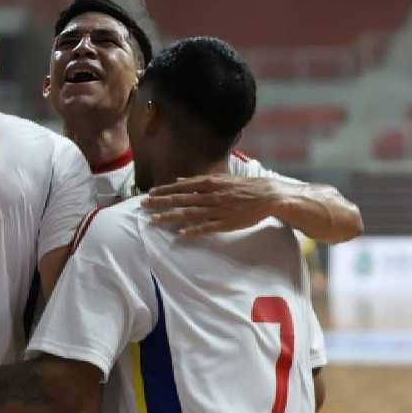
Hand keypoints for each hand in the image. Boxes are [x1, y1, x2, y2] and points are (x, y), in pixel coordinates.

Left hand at [141, 174, 283, 235]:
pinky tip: (181, 233)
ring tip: (155, 220)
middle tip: (144, 205)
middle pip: (181, 200)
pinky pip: (207, 227)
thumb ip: (199, 181)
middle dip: (161, 202)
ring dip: (170, 217)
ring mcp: (217, 210)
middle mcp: (211, 196)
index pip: (182, 187)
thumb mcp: (221, 179)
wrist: (267, 196)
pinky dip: (194, 230)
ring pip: (190, 214)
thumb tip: (179, 181)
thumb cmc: (243, 187)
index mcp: (210, 183)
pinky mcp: (225, 223)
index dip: (165, 190)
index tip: (150, 192)